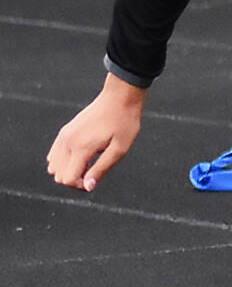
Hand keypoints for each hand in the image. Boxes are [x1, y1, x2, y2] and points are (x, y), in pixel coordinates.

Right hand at [47, 73, 145, 190]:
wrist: (119, 99)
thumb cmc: (123, 124)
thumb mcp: (119, 150)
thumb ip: (101, 169)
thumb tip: (88, 187)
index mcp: (81, 147)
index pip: (68, 179)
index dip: (81, 186)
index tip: (95, 179)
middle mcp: (67, 141)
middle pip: (58, 175)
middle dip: (74, 180)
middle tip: (93, 172)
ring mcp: (64, 135)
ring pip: (53, 166)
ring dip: (68, 171)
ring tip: (88, 164)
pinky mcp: (65, 131)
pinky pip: (54, 154)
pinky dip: (64, 161)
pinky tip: (82, 157)